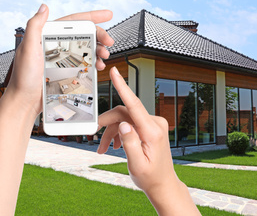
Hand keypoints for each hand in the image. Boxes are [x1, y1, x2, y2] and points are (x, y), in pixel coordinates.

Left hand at [7, 4, 113, 115]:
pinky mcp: (65, 71)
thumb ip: (35, 26)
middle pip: (83, 34)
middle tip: (110, 42)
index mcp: (47, 36)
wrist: (25, 102)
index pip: (73, 21)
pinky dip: (93, 62)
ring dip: (98, 49)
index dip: (92, 16)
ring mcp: (62, 58)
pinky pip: (84, 63)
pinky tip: (97, 65)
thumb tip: (44, 7)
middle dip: (100, 35)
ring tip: (104, 55)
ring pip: (85, 48)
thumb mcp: (27, 49)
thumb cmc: (23, 78)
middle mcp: (56, 45)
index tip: (108, 15)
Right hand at [97, 67, 199, 214]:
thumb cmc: (150, 177)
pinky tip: (113, 145)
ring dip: (111, 132)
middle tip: (94, 136)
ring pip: (124, 119)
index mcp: (152, 131)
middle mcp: (155, 123)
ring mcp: (153, 124)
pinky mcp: (149, 127)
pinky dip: (119, 133)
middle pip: (123, 113)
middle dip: (107, 124)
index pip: (134, 104)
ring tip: (103, 148)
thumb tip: (123, 124)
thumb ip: (129, 142)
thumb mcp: (136, 164)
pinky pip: (129, 123)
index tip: (115, 72)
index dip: (122, 87)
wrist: (162, 184)